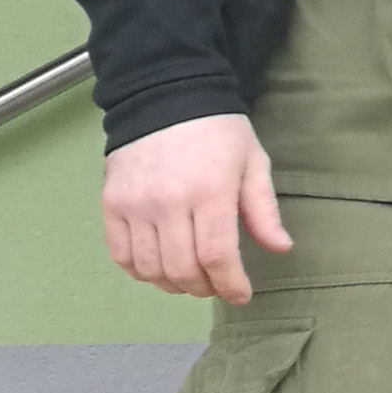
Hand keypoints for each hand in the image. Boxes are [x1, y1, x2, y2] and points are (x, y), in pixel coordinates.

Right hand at [101, 114, 289, 301]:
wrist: (165, 97)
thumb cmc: (218, 131)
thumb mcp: (253, 163)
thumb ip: (263, 209)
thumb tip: (281, 248)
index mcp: (209, 191)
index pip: (216, 256)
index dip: (229, 284)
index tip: (241, 295)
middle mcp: (167, 202)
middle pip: (182, 269)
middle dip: (204, 288)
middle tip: (217, 285)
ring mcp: (134, 205)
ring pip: (149, 269)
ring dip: (173, 284)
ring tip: (191, 278)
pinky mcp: (111, 204)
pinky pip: (121, 255)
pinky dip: (140, 271)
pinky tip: (159, 267)